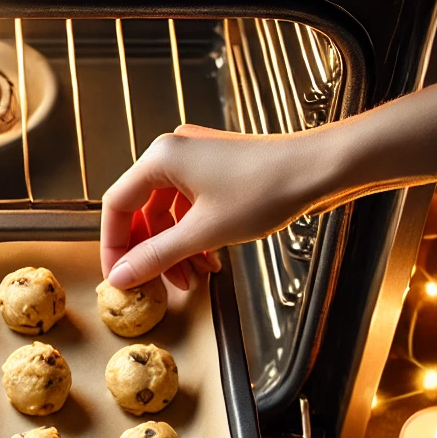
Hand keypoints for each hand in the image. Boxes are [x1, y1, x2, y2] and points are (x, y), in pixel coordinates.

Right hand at [101, 124, 322, 288]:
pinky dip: (193, 238)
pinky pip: (189, 210)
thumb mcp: (203, 232)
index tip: (118, 276)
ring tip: (192, 278)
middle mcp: (174, 154)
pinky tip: (209, 261)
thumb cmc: (267, 189)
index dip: (113, 246)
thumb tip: (120, 277)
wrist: (322, 168)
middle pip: (142, 212)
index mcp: (161, 159)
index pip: (117, 206)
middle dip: (150, 252)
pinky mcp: (216, 173)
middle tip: (156, 283)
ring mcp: (196, 162)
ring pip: (168, 216)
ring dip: (175, 251)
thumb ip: (155, 256)